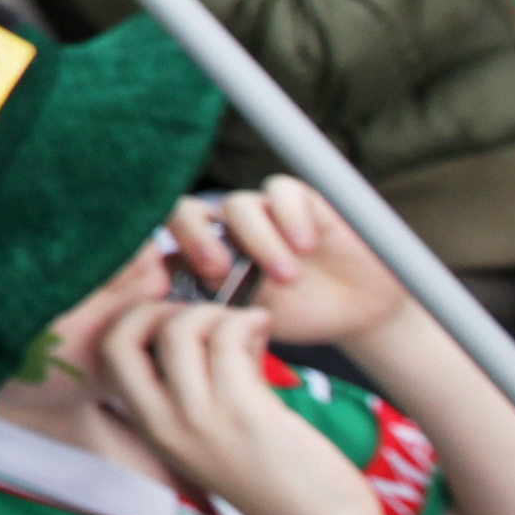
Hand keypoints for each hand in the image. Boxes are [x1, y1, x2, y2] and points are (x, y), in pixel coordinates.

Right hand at [90, 298, 403, 514]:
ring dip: (218, 312)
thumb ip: (200, 385)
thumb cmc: (280, 482)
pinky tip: (264, 328)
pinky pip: (229, 338)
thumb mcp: (216, 436)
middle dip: (162, 308)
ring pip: (182, 330)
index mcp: (153, 430)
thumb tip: (208, 324)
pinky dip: (249, 320)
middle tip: (208, 315)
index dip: (137, 320)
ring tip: (249, 324)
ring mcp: (201, 420)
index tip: (180, 317)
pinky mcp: (244, 412)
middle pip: (124, 337)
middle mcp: (165, 425)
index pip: (109, 354)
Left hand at [175, 178, 408, 353]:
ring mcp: (261, 212)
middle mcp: (225, 230)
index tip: (168, 283)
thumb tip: (170, 316)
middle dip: (192, 235)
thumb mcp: (251, 322)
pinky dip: (290, 217)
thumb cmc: (298, 317)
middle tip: (216, 268)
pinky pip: (282, 192)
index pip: (161, 240)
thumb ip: (214, 310)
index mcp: (201, 256)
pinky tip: (306, 246)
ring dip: (260, 242)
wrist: (357, 312)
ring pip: (239, 206)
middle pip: (186, 211)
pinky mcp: (300, 200)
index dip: (156, 251)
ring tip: (287, 278)